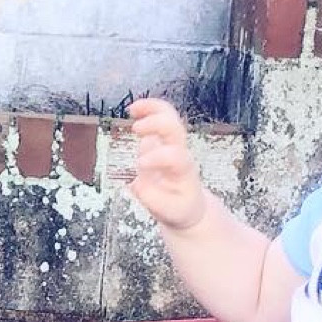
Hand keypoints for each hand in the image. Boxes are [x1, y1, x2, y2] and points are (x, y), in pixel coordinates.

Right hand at [124, 98, 207, 230]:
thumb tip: (135, 182)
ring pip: (169, 116)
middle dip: (156, 124)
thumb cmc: (178, 207)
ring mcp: (172, 143)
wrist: (189, 204)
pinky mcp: (164, 140)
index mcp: (183, 171)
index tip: (141, 166)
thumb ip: (151, 198)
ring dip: (152, 109)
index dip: (158, 157)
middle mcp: (180, 152)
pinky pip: (160, 117)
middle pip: (174, 129)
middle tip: (136, 129)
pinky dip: (148, 109)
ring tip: (132, 110)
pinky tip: (133, 110)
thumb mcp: (167, 212)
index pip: (174, 156)